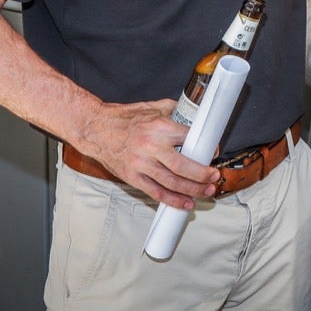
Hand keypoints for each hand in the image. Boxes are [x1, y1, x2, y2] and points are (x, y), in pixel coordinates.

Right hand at [78, 99, 217, 209]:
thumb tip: (194, 116)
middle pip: (183, 166)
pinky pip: (156, 192)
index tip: (214, 152)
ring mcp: (141, 164)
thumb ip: (174, 111)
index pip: (189, 139)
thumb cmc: (124, 118)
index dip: (204, 147)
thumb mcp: (152, 107)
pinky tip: (186, 203)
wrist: (95, 130)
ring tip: (207, 192)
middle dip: (202, 174)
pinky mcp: (132, 177)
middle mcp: (150, 147)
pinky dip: (172, 200)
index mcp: (158, 127)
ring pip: (172, 182)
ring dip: (192, 190)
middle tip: (214, 176)